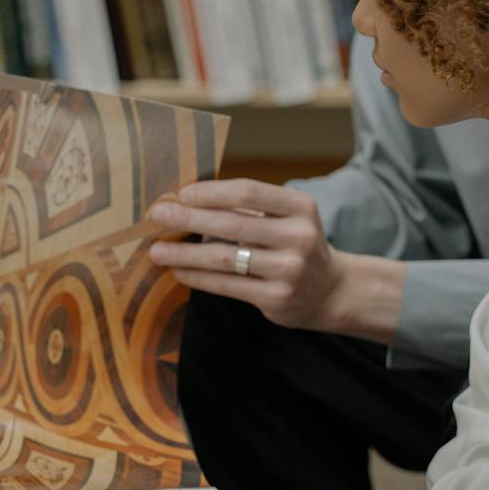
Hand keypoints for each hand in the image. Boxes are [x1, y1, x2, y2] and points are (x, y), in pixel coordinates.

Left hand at [146, 180, 354, 331]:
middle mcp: (298, 236)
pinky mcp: (277, 297)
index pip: (249, 192)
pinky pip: (228, 285)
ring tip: (157, 250)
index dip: (212, 192)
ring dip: (186, 253)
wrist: (331, 291)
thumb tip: (189, 200)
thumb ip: (249, 208)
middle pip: (233, 224)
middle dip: (190, 218)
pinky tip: (179, 271)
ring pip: (225, 258)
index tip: (182, 193)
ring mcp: (289, 269)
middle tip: (158, 214)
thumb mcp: (287, 218)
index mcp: (300, 207)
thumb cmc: (295, 245)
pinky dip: (199, 277)